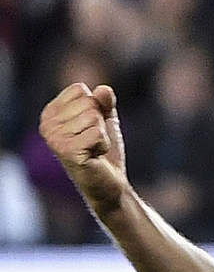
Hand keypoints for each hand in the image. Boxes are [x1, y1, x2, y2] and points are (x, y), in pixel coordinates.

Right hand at [39, 83, 127, 210]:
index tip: (91, 126)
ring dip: (102, 134)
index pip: (80, 89)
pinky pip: (97, 133)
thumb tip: (103, 89)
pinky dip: (103, 144)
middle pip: (88, 102)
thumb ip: (104, 101)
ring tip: (93, 148)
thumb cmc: (103, 149)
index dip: (95, 106)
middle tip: (93, 140)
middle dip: (100, 122)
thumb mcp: (105, 119)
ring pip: (94, 117)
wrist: (109, 182)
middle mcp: (47, 124)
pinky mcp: (67, 151)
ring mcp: (54, 138)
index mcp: (51, 112)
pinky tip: (95, 156)